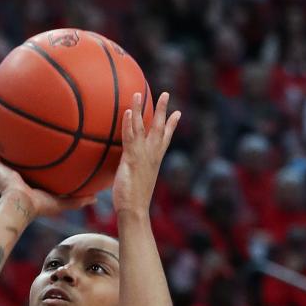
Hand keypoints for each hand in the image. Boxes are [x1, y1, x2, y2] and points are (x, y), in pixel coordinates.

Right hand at [0, 130, 95, 219]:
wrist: (21, 206)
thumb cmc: (40, 206)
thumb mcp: (63, 201)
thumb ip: (78, 199)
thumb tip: (96, 199)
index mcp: (30, 180)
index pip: (33, 164)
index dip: (37, 153)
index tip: (42, 141)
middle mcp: (16, 173)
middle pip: (17, 154)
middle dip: (18, 142)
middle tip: (21, 126)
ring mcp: (4, 170)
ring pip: (1, 150)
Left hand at [112, 91, 180, 214]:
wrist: (135, 211)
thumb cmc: (134, 202)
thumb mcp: (139, 183)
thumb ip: (137, 173)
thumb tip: (133, 172)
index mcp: (155, 161)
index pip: (165, 139)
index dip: (171, 126)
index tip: (177, 114)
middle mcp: (151, 156)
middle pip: (159, 128)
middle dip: (163, 110)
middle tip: (166, 94)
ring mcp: (142, 156)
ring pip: (142, 128)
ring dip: (140, 109)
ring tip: (138, 94)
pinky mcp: (132, 159)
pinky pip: (130, 137)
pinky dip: (129, 123)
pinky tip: (128, 111)